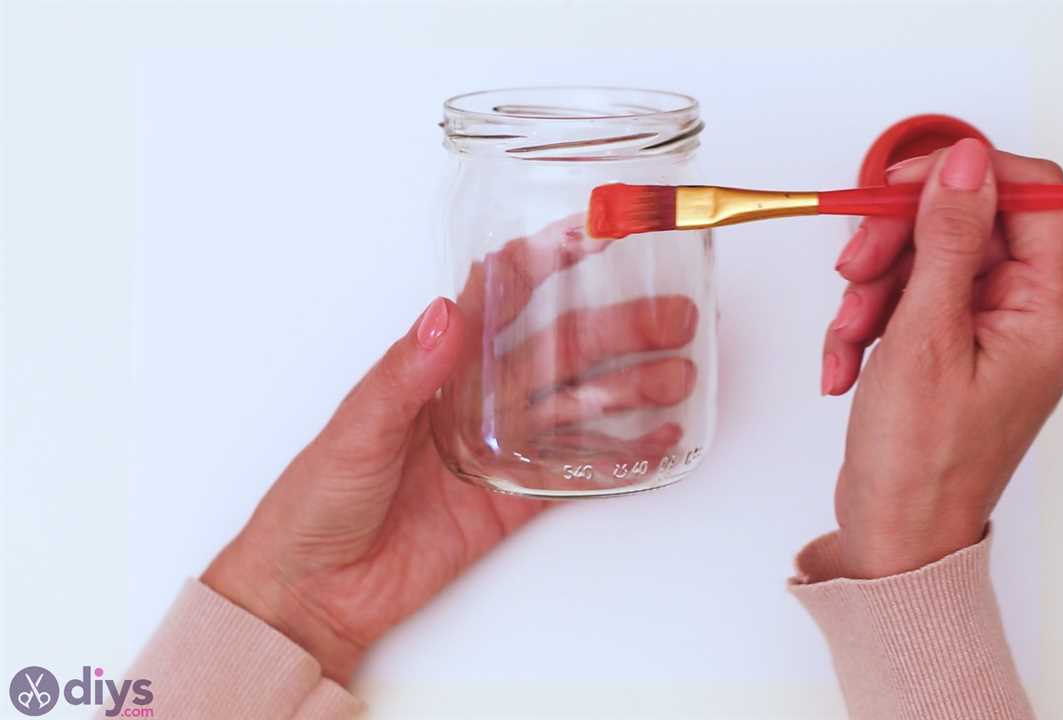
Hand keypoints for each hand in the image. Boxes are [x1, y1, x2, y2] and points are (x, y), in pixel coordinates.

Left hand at [203, 216, 694, 681]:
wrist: (312, 591)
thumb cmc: (316, 500)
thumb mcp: (354, 429)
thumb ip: (404, 375)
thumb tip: (443, 313)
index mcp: (436, 367)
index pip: (499, 300)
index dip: (546, 265)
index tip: (593, 237)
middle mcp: (476, 401)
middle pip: (560, 352)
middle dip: (618, 328)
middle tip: (674, 317)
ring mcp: (500, 451)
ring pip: (580, 407)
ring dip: (631, 388)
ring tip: (680, 375)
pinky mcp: (512, 502)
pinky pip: (576, 475)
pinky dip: (620, 460)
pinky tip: (657, 441)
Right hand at [821, 139, 1062, 576]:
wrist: (897, 536)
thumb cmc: (922, 463)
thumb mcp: (925, 336)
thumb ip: (946, 239)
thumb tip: (964, 162)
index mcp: (1047, 308)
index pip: (1031, 192)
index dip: (964, 176)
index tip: (903, 187)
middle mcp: (1027, 312)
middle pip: (965, 221)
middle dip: (897, 240)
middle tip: (854, 268)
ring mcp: (987, 330)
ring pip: (925, 256)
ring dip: (871, 287)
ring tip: (849, 336)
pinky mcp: (950, 346)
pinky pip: (906, 297)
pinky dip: (868, 321)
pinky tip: (845, 364)